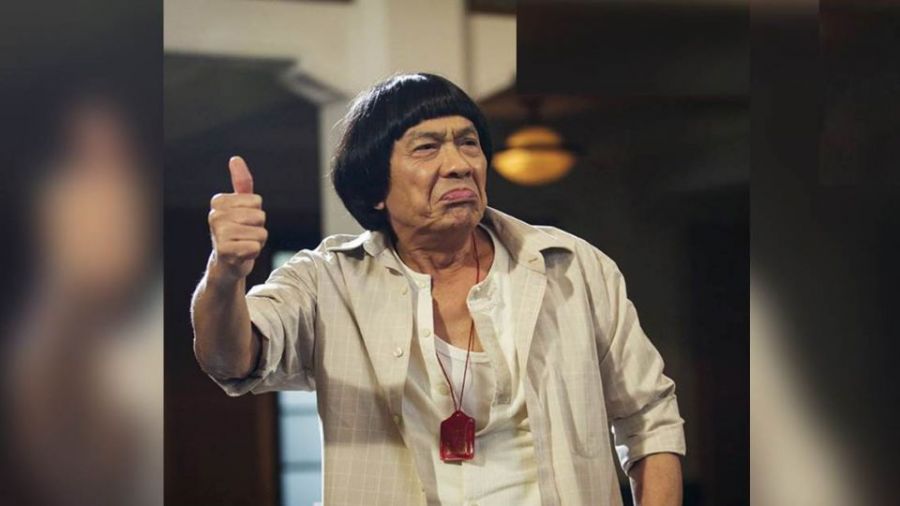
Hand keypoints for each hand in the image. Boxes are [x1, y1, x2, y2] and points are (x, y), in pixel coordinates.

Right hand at [207, 156, 266, 284]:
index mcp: (219, 202)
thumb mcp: (241, 205)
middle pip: (260, 216)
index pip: (257, 201)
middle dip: (258, 229)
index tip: (244, 222)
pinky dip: (254, 252)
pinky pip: (255, 247)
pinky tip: (242, 254)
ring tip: (243, 244)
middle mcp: (215, 215)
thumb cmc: (237, 231)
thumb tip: (235, 159)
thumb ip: (241, 182)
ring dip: (257, 242)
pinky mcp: (224, 251)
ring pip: (260, 233)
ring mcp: (218, 233)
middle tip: (245, 235)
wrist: (227, 263)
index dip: (256, 213)